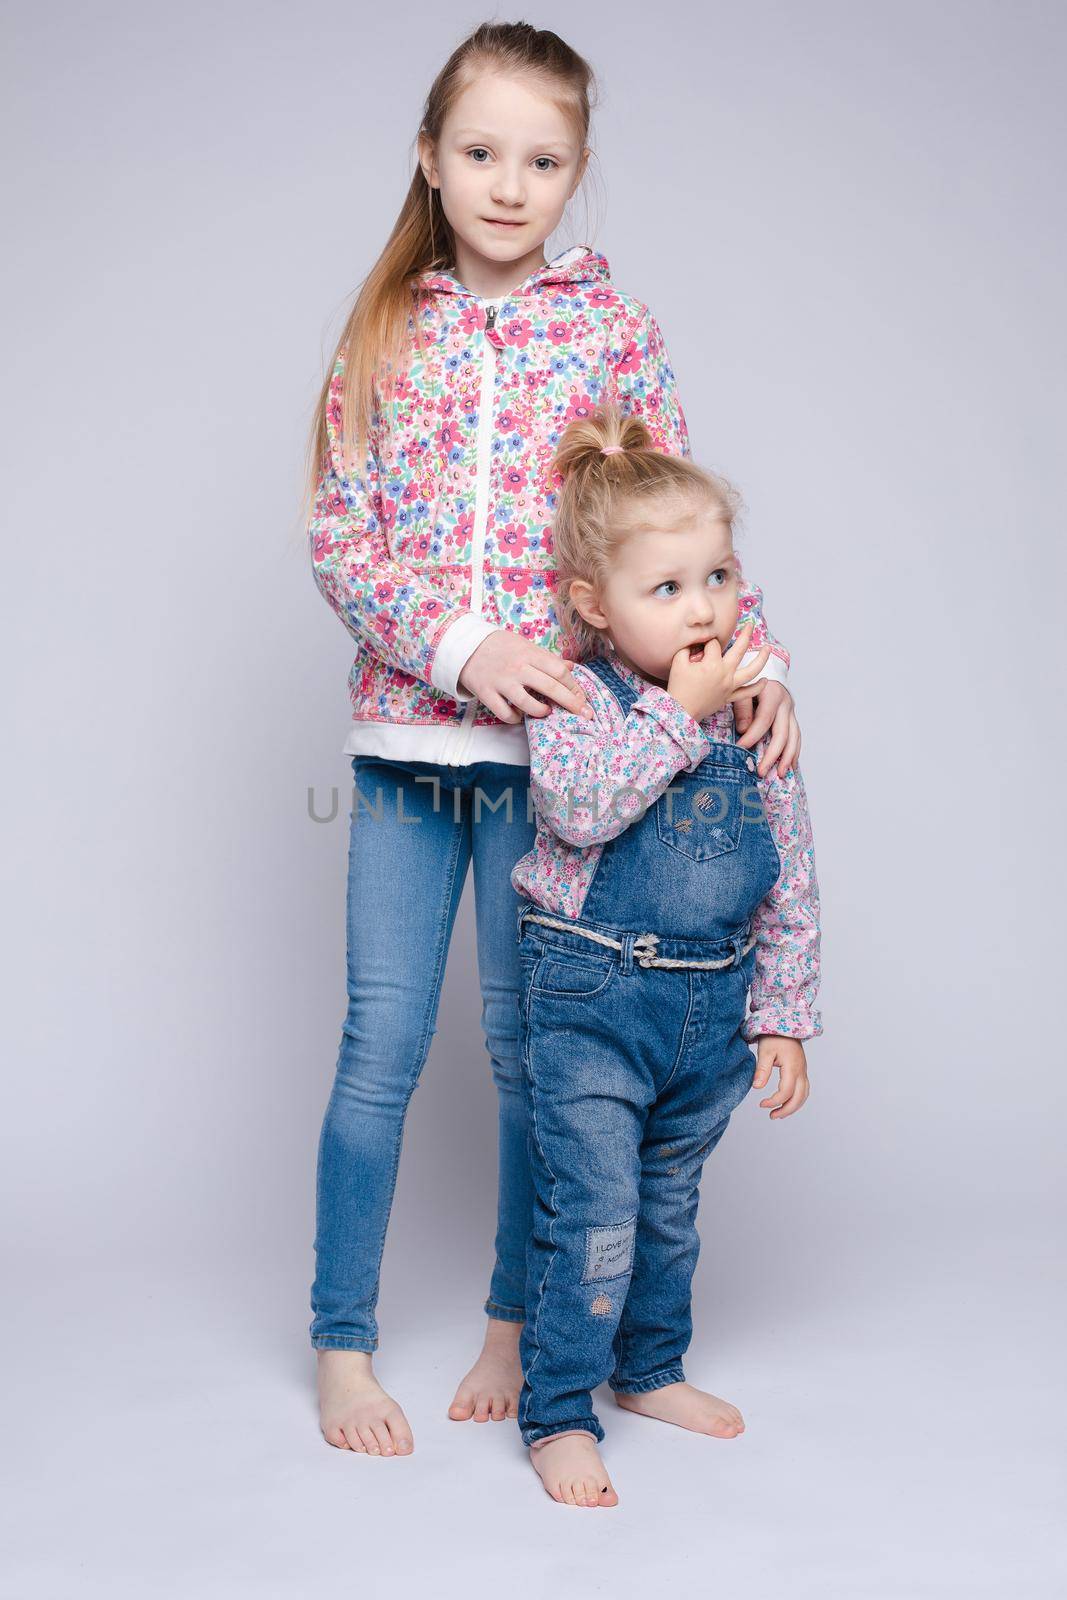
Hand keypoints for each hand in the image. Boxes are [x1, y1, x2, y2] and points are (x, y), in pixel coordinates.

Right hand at [458, 631, 593, 725]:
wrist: (465, 645)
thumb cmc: (500, 646)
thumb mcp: (525, 645)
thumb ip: (547, 658)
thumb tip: (571, 667)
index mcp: (530, 654)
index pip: (559, 671)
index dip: (574, 686)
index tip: (581, 697)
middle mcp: (518, 668)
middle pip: (551, 688)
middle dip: (571, 703)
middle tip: (584, 714)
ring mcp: (502, 682)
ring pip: (528, 704)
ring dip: (542, 712)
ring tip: (546, 712)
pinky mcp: (487, 694)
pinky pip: (506, 713)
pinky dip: (516, 718)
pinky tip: (520, 715)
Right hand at [666, 619, 769, 724]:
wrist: (680, 711)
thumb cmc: (678, 687)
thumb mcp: (678, 662)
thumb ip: (687, 648)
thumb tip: (695, 643)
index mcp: (712, 663)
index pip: (713, 644)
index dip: (706, 641)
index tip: (699, 646)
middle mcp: (725, 673)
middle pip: (740, 649)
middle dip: (746, 634)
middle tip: (750, 625)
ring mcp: (730, 686)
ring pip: (751, 671)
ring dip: (762, 658)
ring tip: (768, 648)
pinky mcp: (729, 697)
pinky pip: (747, 693)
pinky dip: (758, 687)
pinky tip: (765, 680)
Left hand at [734, 680, 800, 780]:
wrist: (766, 671)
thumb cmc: (750, 682)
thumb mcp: (743, 689)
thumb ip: (742, 707)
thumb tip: (743, 730)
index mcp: (773, 695)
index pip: (764, 719)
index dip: (753, 735)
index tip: (741, 747)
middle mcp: (786, 704)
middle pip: (782, 733)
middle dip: (773, 754)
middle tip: (761, 771)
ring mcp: (791, 712)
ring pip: (794, 737)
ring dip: (787, 757)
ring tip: (780, 774)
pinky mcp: (792, 718)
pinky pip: (796, 737)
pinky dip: (794, 752)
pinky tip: (790, 766)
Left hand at [751, 1036, 808, 1118]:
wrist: (785, 1025)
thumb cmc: (775, 1037)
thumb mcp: (765, 1052)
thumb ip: (762, 1070)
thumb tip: (757, 1087)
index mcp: (792, 1067)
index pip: (786, 1092)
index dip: (774, 1101)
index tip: (761, 1104)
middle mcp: (801, 1071)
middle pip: (799, 1098)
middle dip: (786, 1110)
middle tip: (771, 1116)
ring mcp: (803, 1071)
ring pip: (804, 1095)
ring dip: (793, 1107)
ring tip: (778, 1114)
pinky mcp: (802, 1071)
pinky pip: (804, 1089)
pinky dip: (797, 1099)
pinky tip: (786, 1103)